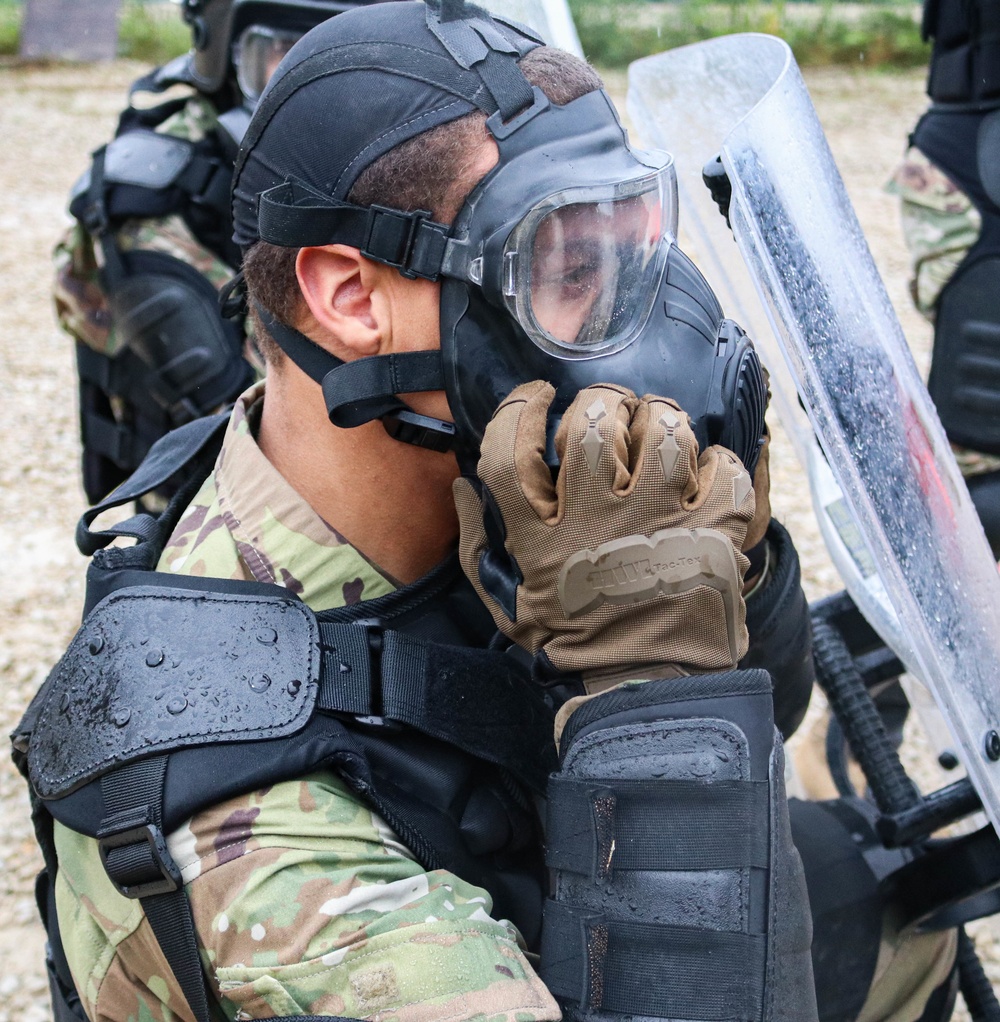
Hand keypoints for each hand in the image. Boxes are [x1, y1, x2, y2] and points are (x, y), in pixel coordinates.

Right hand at [453, 381, 755, 676]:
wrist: (644, 688)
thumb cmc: (571, 642)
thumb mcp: (506, 602)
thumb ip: (476, 544)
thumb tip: (462, 487)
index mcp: (541, 536)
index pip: (509, 452)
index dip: (518, 409)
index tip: (535, 396)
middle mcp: (597, 519)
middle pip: (593, 423)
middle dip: (601, 404)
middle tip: (609, 415)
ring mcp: (659, 523)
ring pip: (663, 431)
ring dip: (660, 420)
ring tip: (658, 432)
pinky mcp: (710, 534)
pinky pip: (724, 469)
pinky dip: (719, 462)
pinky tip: (704, 474)